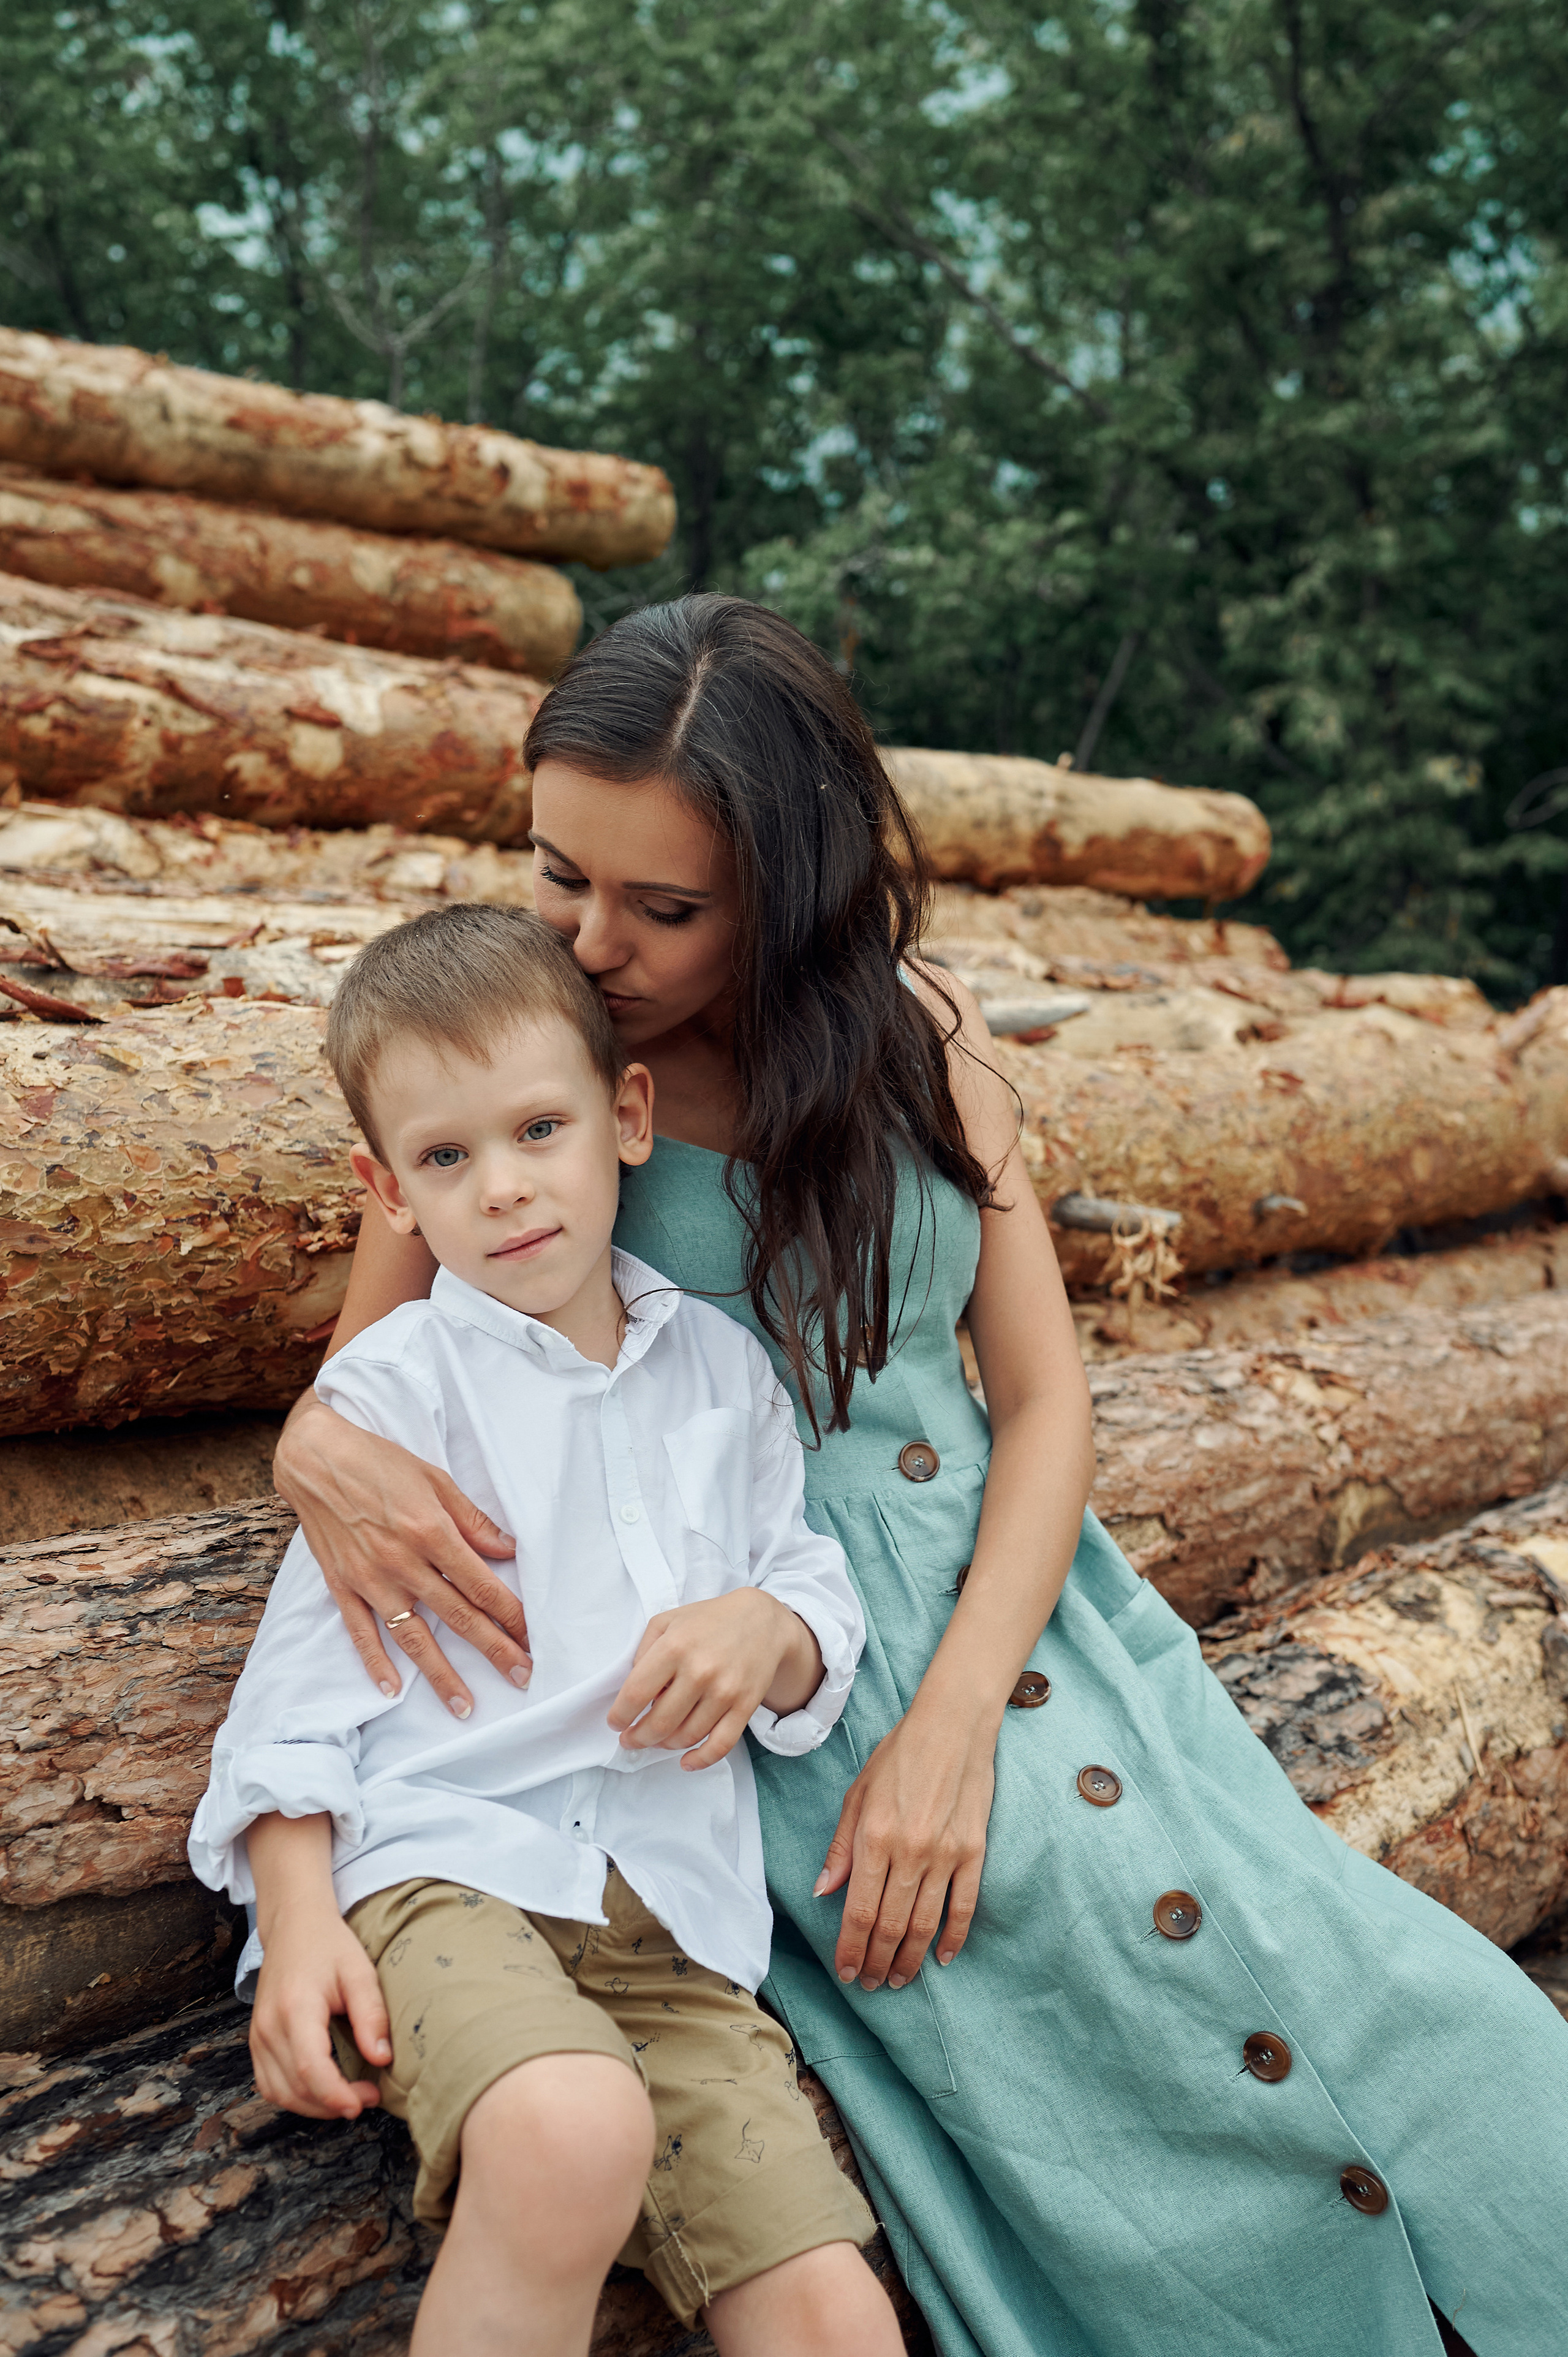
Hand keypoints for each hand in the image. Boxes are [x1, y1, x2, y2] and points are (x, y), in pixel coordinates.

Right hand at [250, 1898, 391, 2120]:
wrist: (294, 1926)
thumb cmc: (329, 1946)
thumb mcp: (360, 1972)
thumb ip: (371, 2015)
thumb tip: (381, 2058)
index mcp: (295, 2008)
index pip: (309, 2068)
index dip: (335, 2094)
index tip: (365, 2102)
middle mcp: (269, 2026)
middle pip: (294, 2088)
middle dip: (332, 2104)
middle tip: (368, 2098)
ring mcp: (257, 2036)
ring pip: (279, 2093)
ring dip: (314, 2106)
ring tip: (349, 2097)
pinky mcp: (256, 2040)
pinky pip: (269, 2084)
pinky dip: (294, 2096)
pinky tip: (322, 2090)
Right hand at [275, 1393, 529, 1716]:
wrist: (316, 1458)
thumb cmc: (381, 1462)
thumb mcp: (436, 1480)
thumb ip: (472, 1521)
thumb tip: (508, 1551)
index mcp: (431, 1532)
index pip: (481, 1585)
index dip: (511, 1615)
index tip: (533, 1638)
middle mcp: (402, 1561)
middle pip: (457, 1616)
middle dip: (494, 1650)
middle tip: (522, 1677)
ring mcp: (370, 1578)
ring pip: (413, 1635)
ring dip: (440, 1674)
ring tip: (464, 1706)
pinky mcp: (342, 1585)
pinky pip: (361, 1631)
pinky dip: (376, 1662)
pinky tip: (392, 1690)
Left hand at [608, 1590, 821, 1770]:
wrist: (761, 1620)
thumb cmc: (707, 1621)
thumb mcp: (666, 1621)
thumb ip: (643, 1652)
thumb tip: (632, 1692)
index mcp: (674, 1647)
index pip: (635, 1694)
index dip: (620, 1716)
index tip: (615, 1723)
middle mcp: (699, 1671)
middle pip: (659, 1723)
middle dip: (638, 1738)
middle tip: (630, 1740)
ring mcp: (725, 1691)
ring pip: (686, 1736)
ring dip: (665, 1745)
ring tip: (657, 1739)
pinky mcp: (745, 1705)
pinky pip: (720, 1745)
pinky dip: (700, 1760)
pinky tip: (686, 1762)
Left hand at [815, 1701, 995, 1990]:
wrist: (953, 1726)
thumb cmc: (899, 1755)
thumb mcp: (857, 1794)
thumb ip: (841, 1846)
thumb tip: (824, 1890)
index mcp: (875, 1837)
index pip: (859, 1911)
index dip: (851, 1949)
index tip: (846, 1972)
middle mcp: (909, 1852)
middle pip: (890, 1925)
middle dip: (877, 1962)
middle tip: (871, 1983)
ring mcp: (946, 1855)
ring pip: (924, 1924)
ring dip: (909, 1959)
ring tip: (899, 1979)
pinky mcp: (974, 1852)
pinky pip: (964, 1907)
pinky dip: (953, 1937)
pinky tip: (942, 1957)